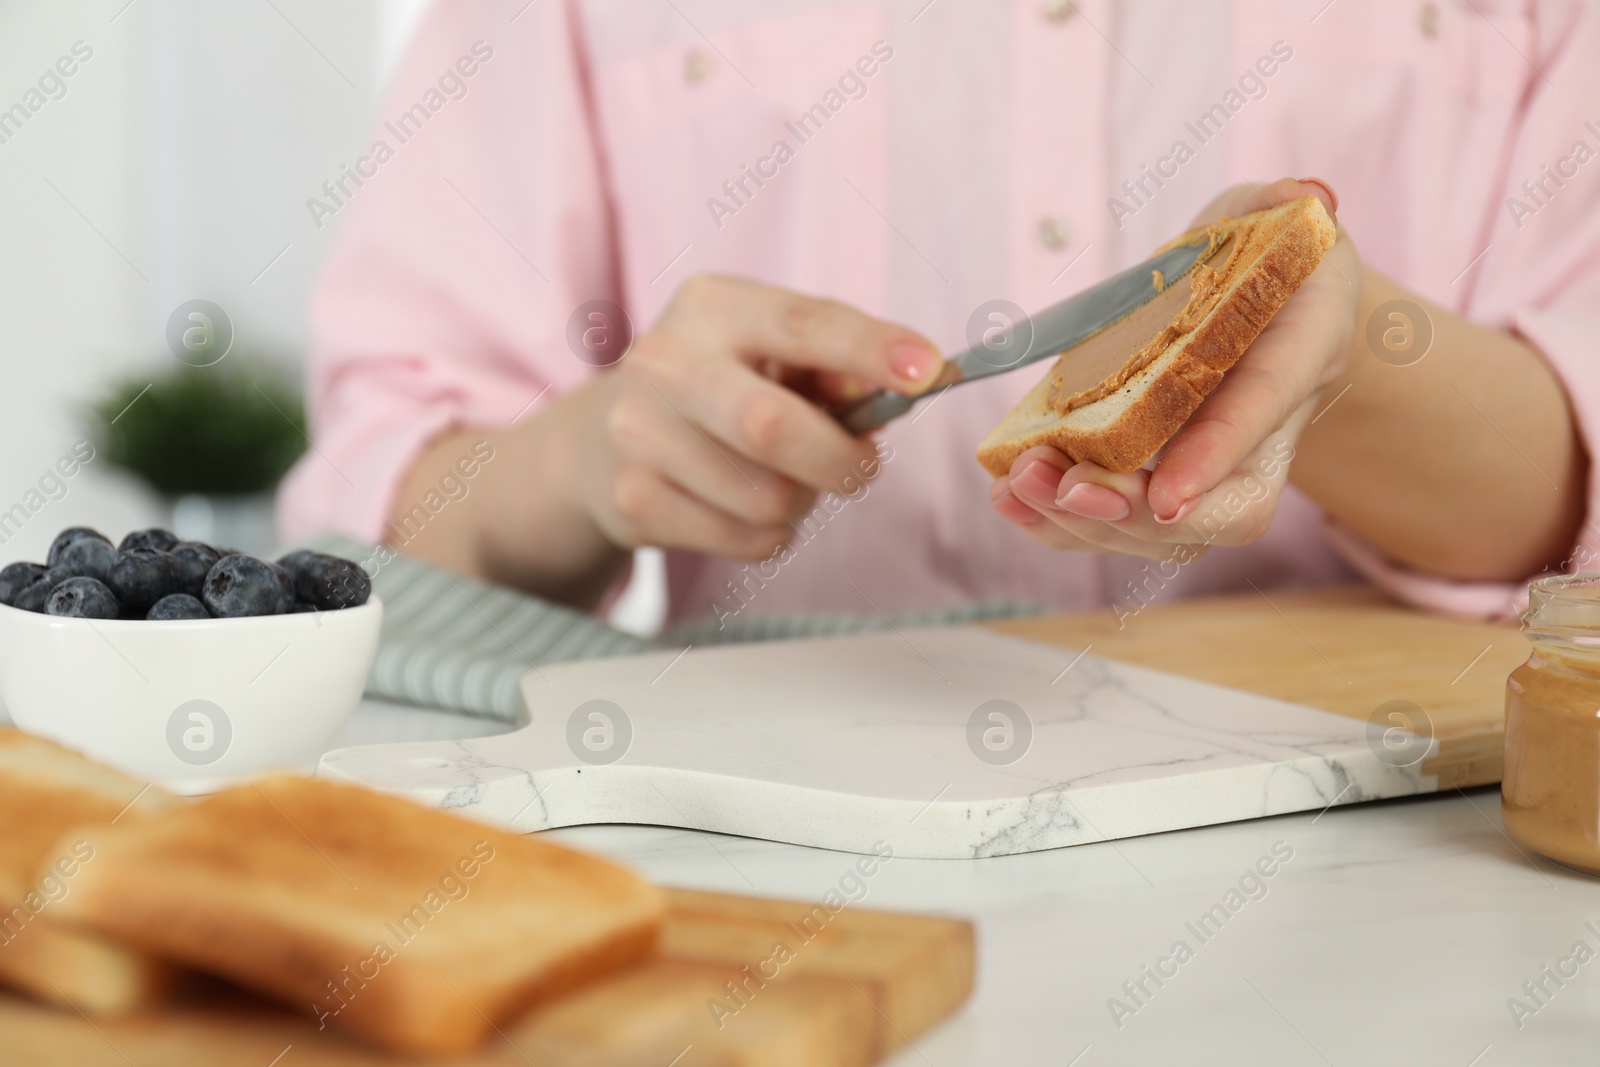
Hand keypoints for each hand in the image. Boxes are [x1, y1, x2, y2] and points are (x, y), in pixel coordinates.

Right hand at [559, 274, 941, 558]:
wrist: (598, 443)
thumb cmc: (716, 389)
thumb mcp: (768, 354)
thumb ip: (836, 367)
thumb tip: (908, 385)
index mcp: (711, 306)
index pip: (804, 324)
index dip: (871, 349)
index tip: (931, 372)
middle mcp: (665, 362)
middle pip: (773, 427)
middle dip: (839, 460)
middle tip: (862, 468)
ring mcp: (639, 433)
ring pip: (766, 499)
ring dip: (800, 503)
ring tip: (783, 483)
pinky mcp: (632, 500)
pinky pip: (744, 539)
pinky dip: (768, 534)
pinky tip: (743, 507)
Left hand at [989, 177, 1360, 559]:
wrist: (1260, 309)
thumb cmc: (1266, 256)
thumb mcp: (1281, 215)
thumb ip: (1287, 203)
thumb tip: (1303, 198)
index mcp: (1304, 353)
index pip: (1265, 414)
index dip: (1217, 455)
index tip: (1166, 496)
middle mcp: (1270, 431)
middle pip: (1219, 509)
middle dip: (1137, 510)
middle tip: (1066, 487)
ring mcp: (1215, 469)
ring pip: (1163, 531)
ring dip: (1084, 520)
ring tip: (1021, 482)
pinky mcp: (1157, 480)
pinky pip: (1116, 522)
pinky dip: (1056, 522)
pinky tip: (1009, 498)